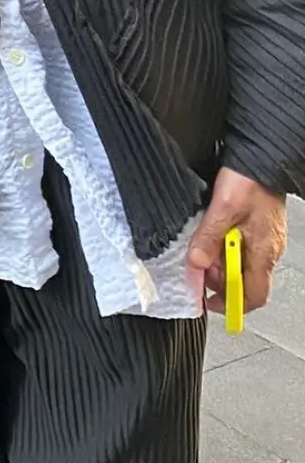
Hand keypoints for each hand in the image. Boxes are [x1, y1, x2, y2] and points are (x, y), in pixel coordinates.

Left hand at [186, 166, 287, 313]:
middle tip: (198, 265)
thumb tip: (196, 263)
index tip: (207, 302)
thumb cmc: (249, 181)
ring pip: (240, 264)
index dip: (230, 304)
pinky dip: (223, 248)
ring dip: (218, 262)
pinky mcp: (257, 229)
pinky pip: (240, 248)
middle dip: (218, 278)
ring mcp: (264, 240)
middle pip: (243, 281)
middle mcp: (268, 250)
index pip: (253, 295)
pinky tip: (211, 235)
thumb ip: (208, 238)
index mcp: (264, 252)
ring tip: (203, 246)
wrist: (262, 158)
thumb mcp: (223, 209)